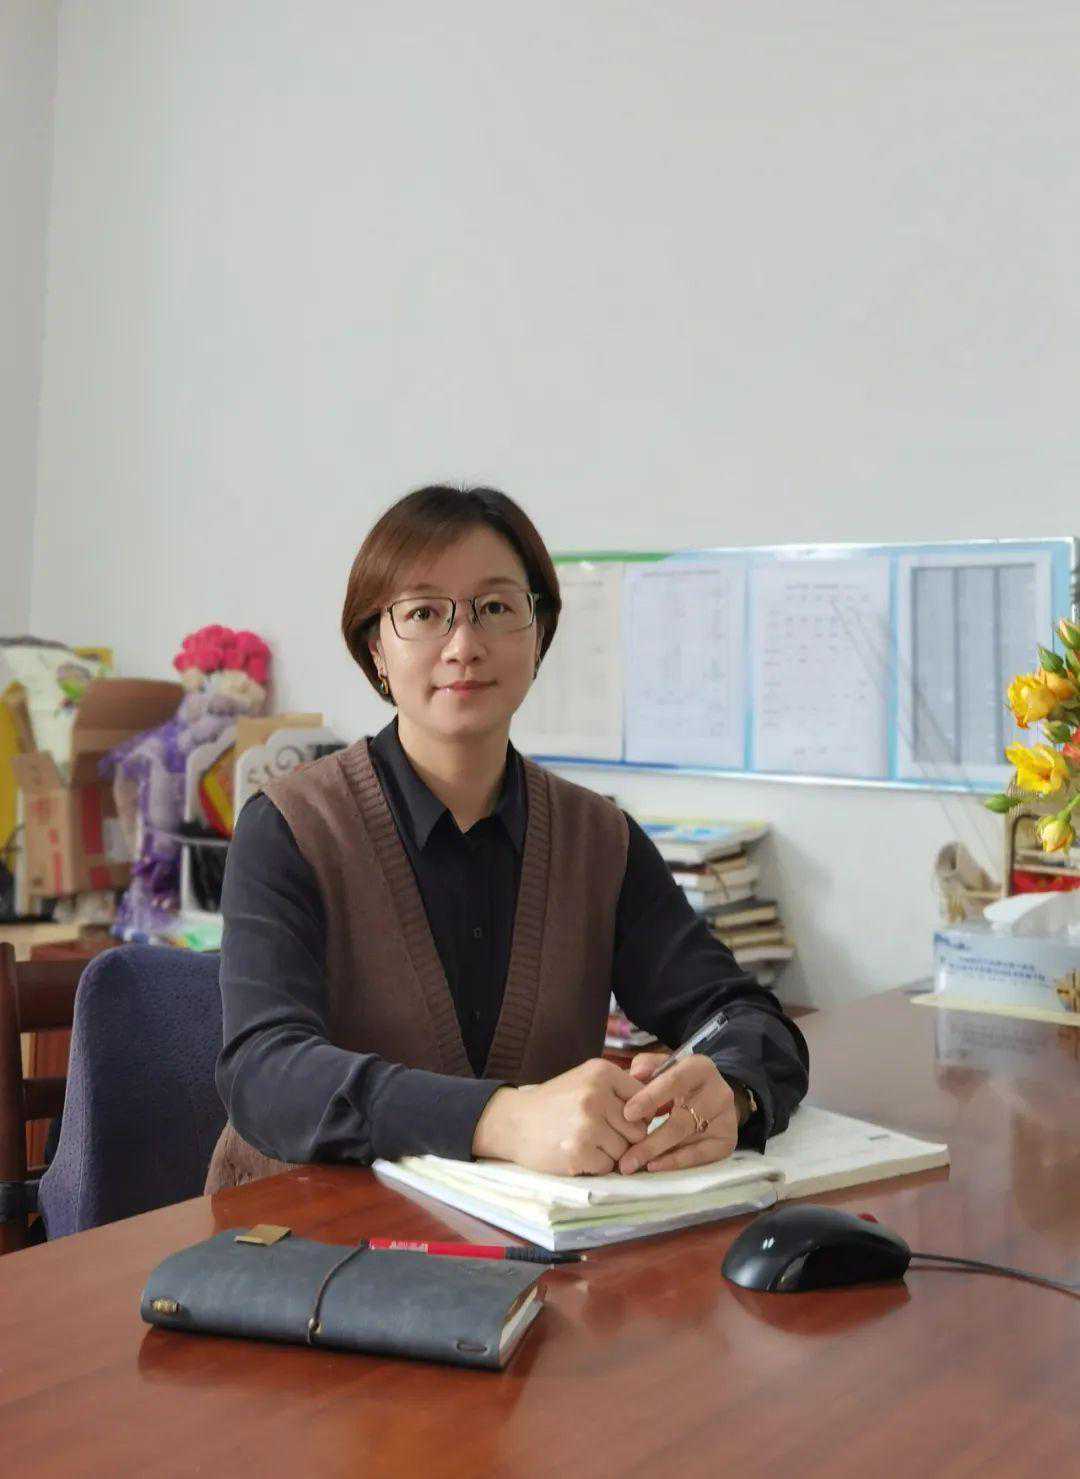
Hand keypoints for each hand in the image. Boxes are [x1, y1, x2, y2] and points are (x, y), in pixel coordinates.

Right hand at [472, 1059, 648, 1174]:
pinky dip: (595, 1165)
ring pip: (625, 1150)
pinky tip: (577, 1153)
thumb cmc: (555, 1102)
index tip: (619, 1119)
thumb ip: (620, 1088)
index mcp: (602, 1073)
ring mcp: (587, 1124)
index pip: (645, 1100)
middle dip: (624, 1137)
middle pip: (638, 1130)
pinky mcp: (579, 1151)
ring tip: (586, 1142)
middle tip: (600, 1134)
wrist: (514, 1122)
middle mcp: (597, 1095)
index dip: (636, 1115)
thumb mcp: (586, 1080)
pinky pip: (607, 1166)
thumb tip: (660, 1104)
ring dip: (610, 1153)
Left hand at [616, 1052, 737, 1173]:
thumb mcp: (663, 1066)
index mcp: (700, 1068)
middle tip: (625, 1159)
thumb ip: (646, 1066)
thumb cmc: (677, 1081)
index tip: (627, 1115)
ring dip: (658, 1156)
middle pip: (681, 1121)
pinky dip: (675, 1163)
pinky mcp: (727, 1141)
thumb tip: (633, 1077)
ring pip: (688, 1142)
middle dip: (650, 1142)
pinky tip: (655, 1166)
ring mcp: (726, 1119)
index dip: (650, 1098)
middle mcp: (718, 1093)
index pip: (674, 1082)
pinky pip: (699, 1157)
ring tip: (633, 1165)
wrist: (712, 1096)